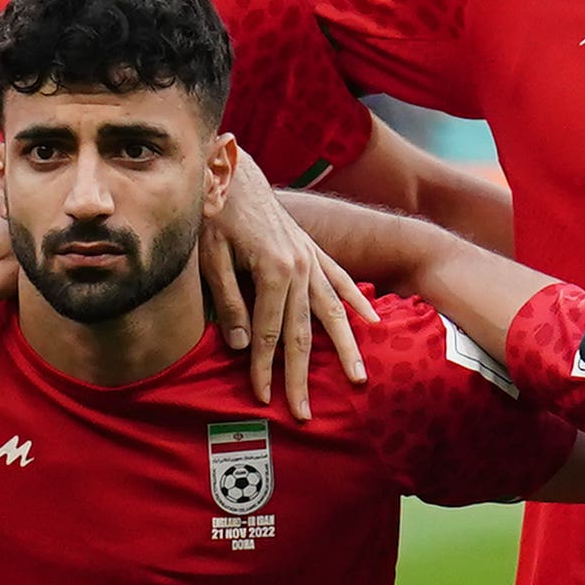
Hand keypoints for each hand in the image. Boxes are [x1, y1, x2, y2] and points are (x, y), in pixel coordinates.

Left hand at [197, 166, 375, 415]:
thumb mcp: (211, 257)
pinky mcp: (314, 251)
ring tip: (357, 379)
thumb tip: (241, 344)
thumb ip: (230, 300)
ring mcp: (312, 259)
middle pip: (302, 333)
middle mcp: (301, 268)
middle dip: (302, 377)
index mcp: (274, 270)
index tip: (261, 399)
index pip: (267, 334)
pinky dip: (358, 302)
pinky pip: (341, 281)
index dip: (262, 369)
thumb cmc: (215, 213)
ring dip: (345, 349)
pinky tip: (373, 322)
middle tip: (304, 414)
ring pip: (331, 313)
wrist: (233, 169)